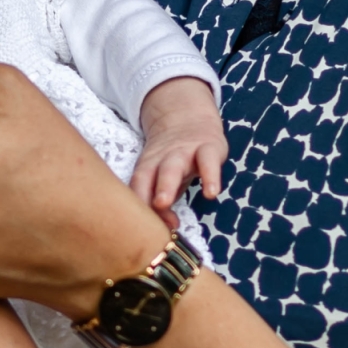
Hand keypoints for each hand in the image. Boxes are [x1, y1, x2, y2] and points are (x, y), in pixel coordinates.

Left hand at [130, 77, 226, 218]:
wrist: (189, 117)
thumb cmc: (174, 161)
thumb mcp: (166, 180)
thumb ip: (163, 206)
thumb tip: (169, 229)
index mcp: (147, 167)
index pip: (136, 187)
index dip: (136, 207)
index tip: (140, 229)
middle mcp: (161, 159)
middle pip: (148, 176)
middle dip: (143, 194)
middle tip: (139, 212)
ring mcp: (184, 151)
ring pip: (172, 166)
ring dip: (166, 184)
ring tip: (164, 203)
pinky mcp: (208, 147)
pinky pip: (208, 161)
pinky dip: (210, 176)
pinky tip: (212, 194)